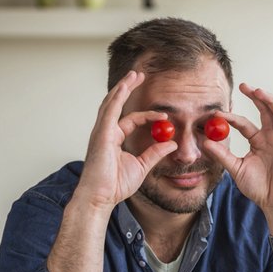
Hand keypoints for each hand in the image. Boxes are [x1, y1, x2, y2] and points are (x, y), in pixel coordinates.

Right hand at [77, 71, 177, 210]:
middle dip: (128, 88)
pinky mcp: (101, 133)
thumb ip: (155, 154)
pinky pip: (110, 111)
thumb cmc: (115, 185)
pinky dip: (117, 97)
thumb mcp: (142, 166)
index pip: (131, 120)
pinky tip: (125, 87)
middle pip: (117, 104)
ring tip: (134, 75)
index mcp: (114, 139)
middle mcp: (106, 132)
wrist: (101, 197)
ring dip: (123, 87)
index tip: (164, 117)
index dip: (148, 116)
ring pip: (112, 102)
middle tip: (140, 75)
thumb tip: (171, 144)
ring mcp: (101, 131)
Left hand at [200, 83, 272, 228]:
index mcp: (258, 141)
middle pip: (264, 110)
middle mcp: (271, 137)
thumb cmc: (259, 188)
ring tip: (258, 91)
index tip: (217, 113)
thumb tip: (204, 142)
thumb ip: (222, 155)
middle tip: (243, 86)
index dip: (231, 117)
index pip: (243, 123)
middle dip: (255, 97)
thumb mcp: (236, 169)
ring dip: (270, 101)